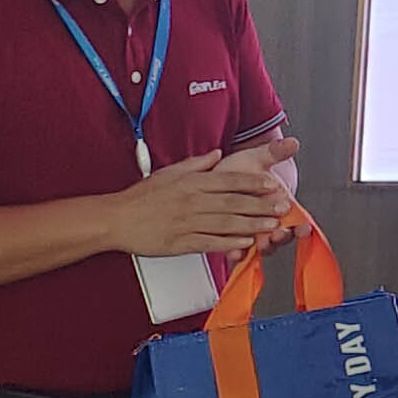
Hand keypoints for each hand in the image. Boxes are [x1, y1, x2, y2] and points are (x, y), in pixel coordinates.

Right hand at [115, 137, 296, 260]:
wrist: (116, 219)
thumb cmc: (142, 196)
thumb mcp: (170, 172)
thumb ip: (196, 164)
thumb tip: (217, 154)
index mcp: (191, 182)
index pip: (228, 180)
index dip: (252, 183)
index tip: (271, 184)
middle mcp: (191, 201)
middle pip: (232, 202)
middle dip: (259, 205)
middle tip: (281, 207)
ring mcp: (186, 223)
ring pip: (224, 224)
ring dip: (250, 225)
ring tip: (270, 226)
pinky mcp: (179, 242)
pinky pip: (208, 243)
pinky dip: (228, 243)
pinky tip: (244, 243)